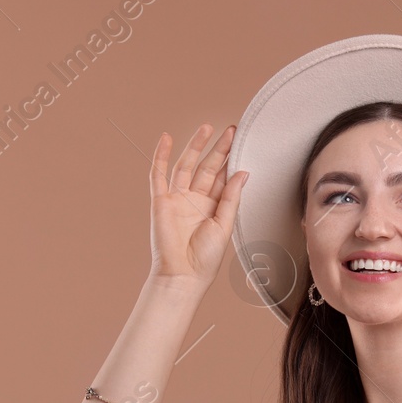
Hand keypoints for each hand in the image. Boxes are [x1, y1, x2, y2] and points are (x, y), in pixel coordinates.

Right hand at [148, 123, 247, 285]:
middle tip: (231, 130)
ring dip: (195, 146)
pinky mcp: (160, 201)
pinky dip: (161, 156)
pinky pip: (158, 174)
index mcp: (213, 207)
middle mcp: (195, 200)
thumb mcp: (224, 225)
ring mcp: (177, 199)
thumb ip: (232, 197)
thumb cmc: (205, 258)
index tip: (242, 142)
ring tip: (207, 128)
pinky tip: (166, 138)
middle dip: (219, 149)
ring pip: (186, 166)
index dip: (231, 160)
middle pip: (208, 168)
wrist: (183, 274)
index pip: (223, 178)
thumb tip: (243, 172)